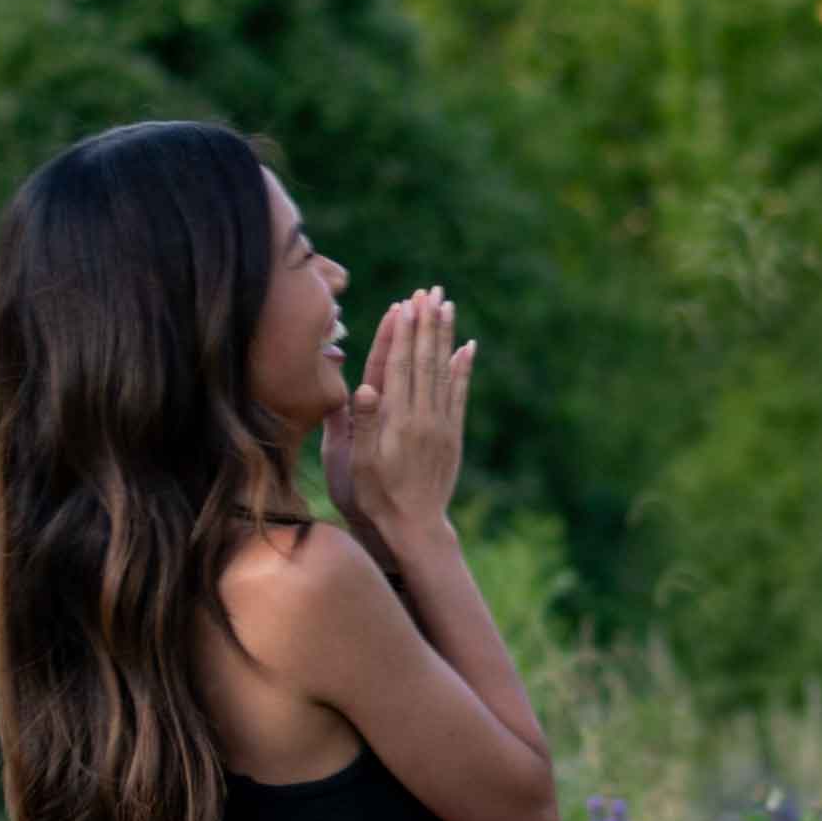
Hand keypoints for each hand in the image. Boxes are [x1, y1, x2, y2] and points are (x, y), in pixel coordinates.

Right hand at [329, 286, 472, 548]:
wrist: (413, 528)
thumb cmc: (373, 498)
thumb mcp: (354, 465)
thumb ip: (359, 425)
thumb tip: (363, 387)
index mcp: (393, 420)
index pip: (397, 366)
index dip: (400, 334)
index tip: (403, 305)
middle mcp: (420, 417)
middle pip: (423, 360)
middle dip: (424, 323)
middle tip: (428, 292)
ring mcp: (440, 425)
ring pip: (443, 370)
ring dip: (444, 336)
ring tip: (446, 305)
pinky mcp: (452, 435)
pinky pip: (459, 394)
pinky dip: (463, 369)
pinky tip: (467, 347)